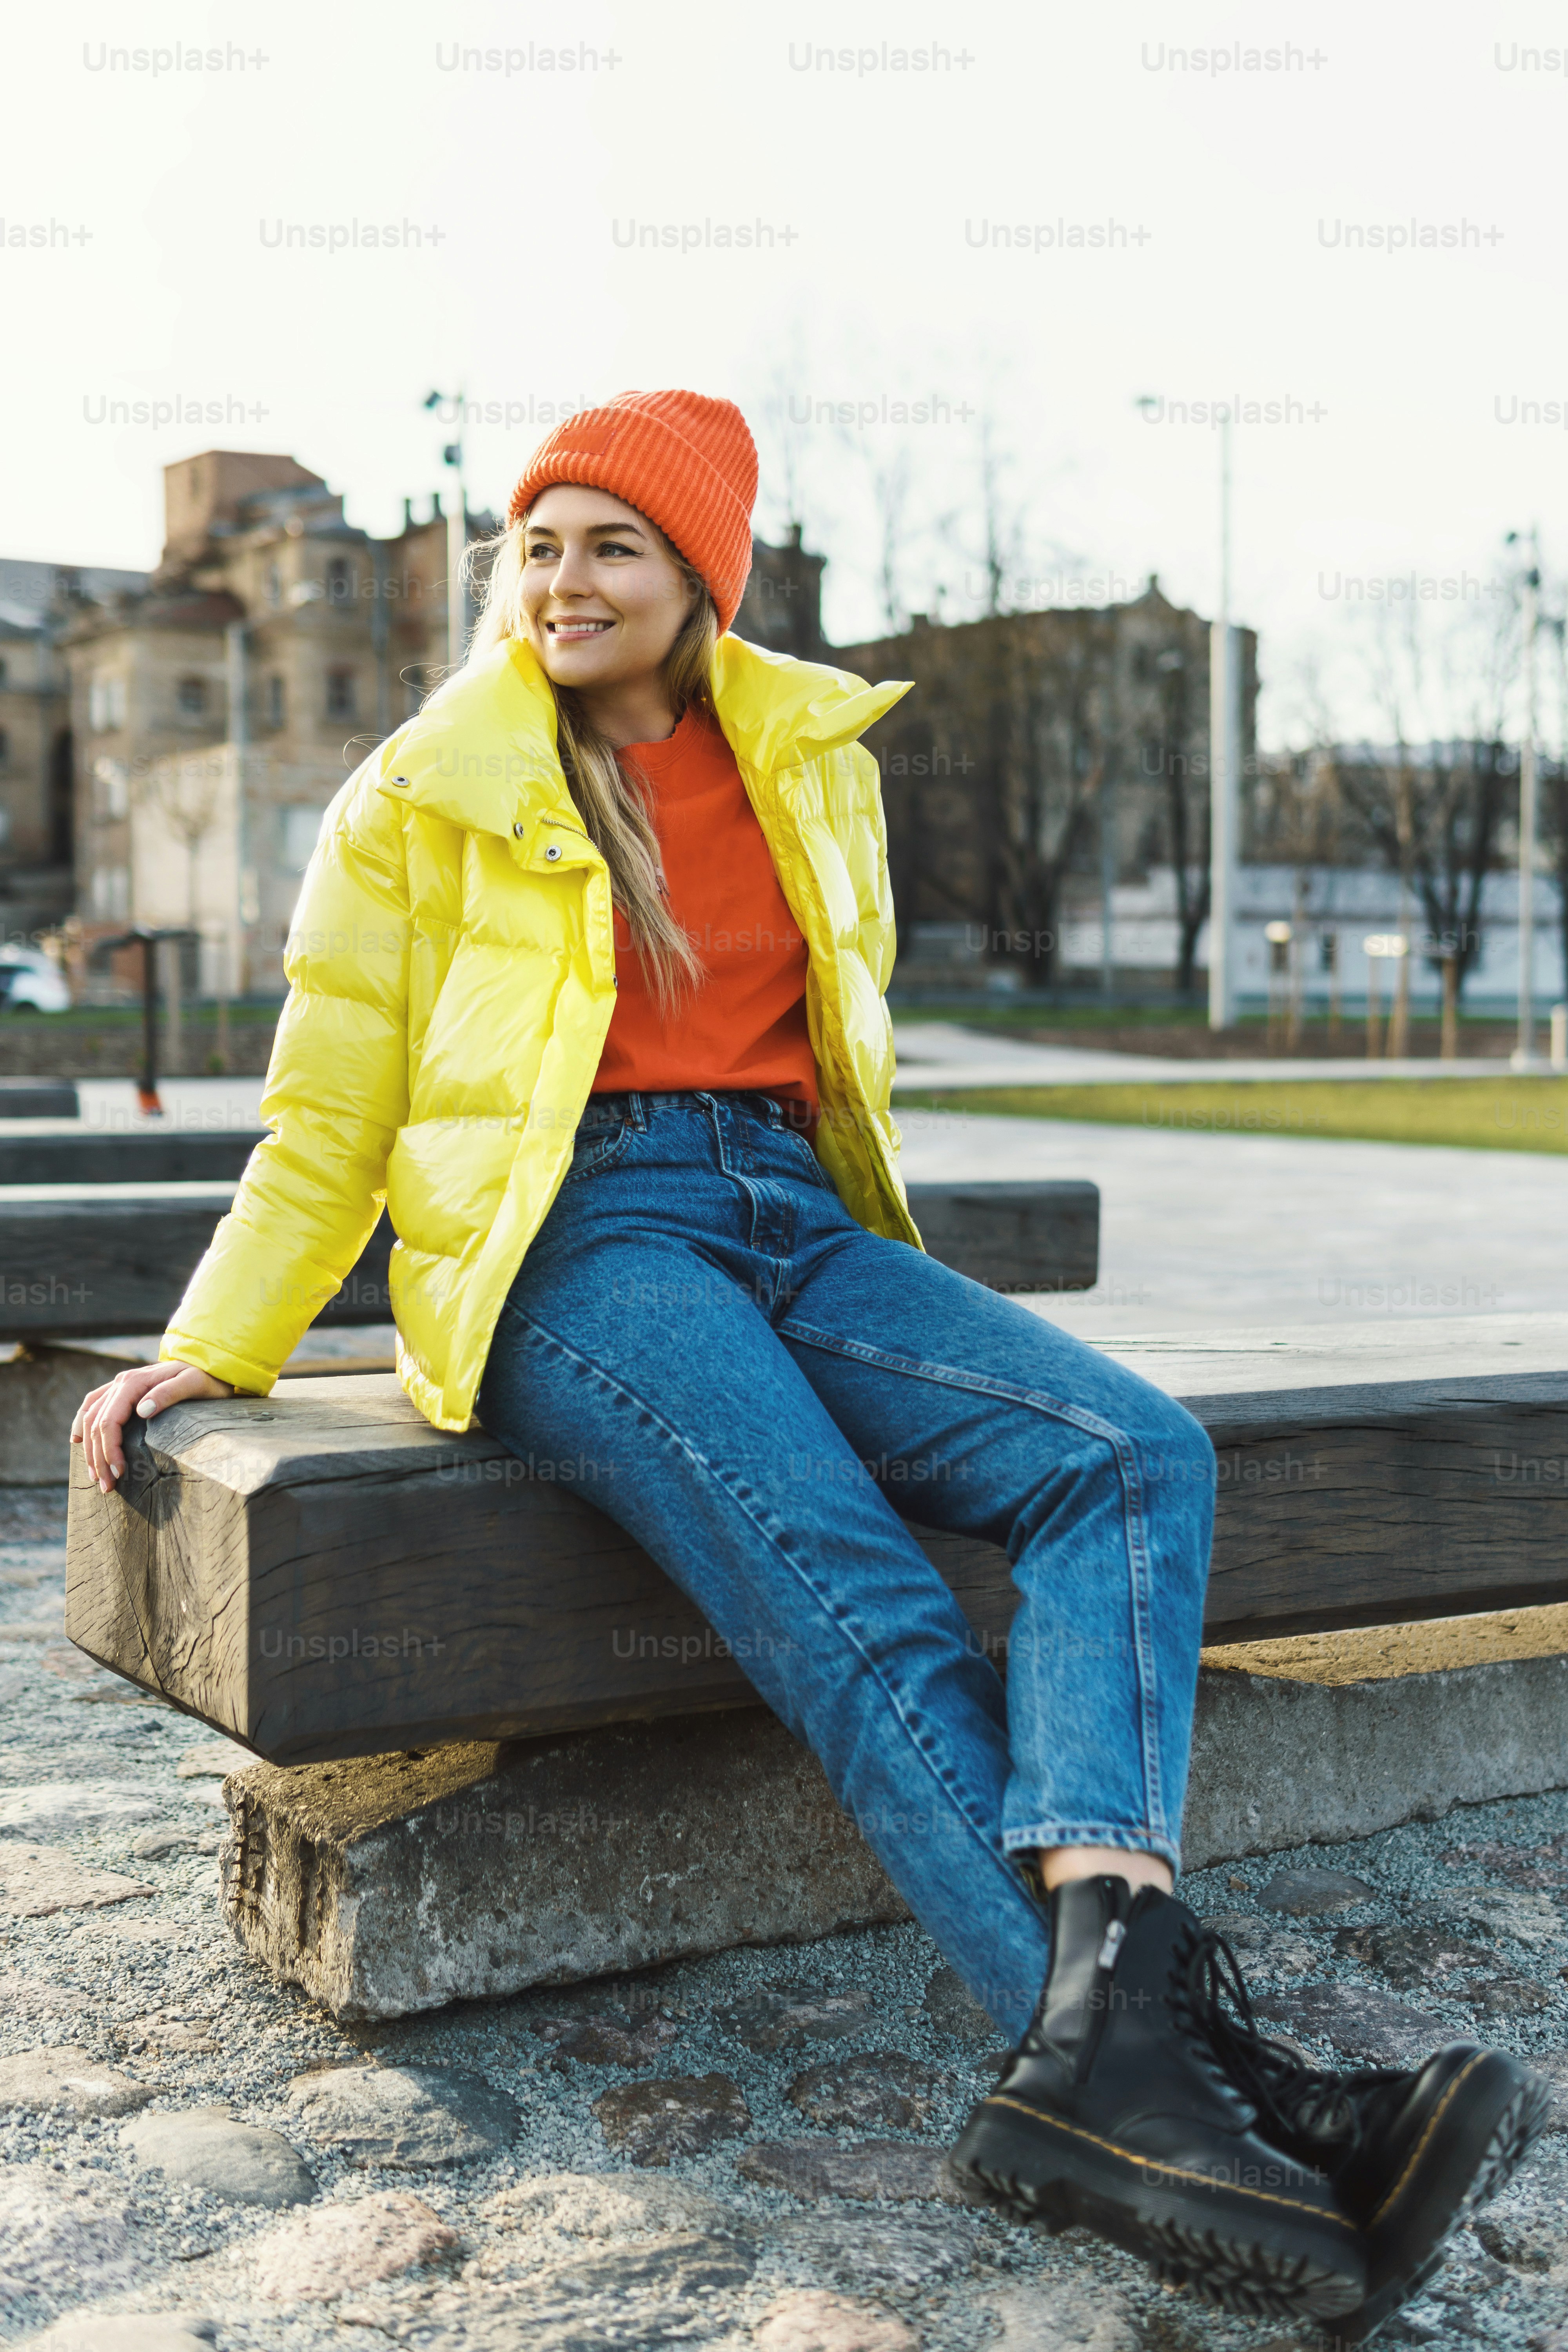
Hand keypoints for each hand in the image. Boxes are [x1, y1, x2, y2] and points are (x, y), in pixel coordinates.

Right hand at [71, 1360, 233, 1494]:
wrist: (209, 1366)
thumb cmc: (205, 1379)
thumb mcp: (194, 1384)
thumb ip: (170, 1393)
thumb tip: (142, 1410)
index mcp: (134, 1382)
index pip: (109, 1420)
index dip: (109, 1449)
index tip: (119, 1473)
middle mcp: (121, 1382)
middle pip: (96, 1423)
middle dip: (98, 1457)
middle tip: (107, 1486)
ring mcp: (119, 1386)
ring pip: (89, 1417)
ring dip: (89, 1449)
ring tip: (96, 1476)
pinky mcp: (122, 1392)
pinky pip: (92, 1406)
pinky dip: (82, 1424)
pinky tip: (78, 1441)